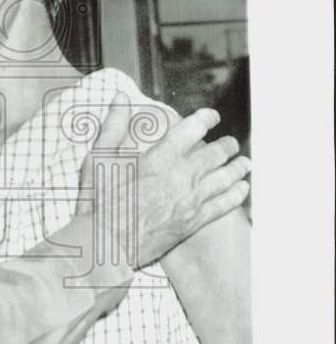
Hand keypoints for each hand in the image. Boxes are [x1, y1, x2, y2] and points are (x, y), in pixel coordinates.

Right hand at [78, 93, 250, 269]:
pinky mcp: (192, 222)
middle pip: (215, 154)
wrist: (104, 244)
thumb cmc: (98, 201)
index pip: (192, 129)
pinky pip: (222, 205)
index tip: (212, 116)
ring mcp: (189, 200)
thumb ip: (113, 127)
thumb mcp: (98, 158)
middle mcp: (180, 176)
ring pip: (224, 178)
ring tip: (245, 163)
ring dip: (237, 168)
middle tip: (231, 143)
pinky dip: (236, 195)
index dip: (206, 119)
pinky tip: (243, 190)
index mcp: (159, 157)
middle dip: (226, 145)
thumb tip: (120, 99)